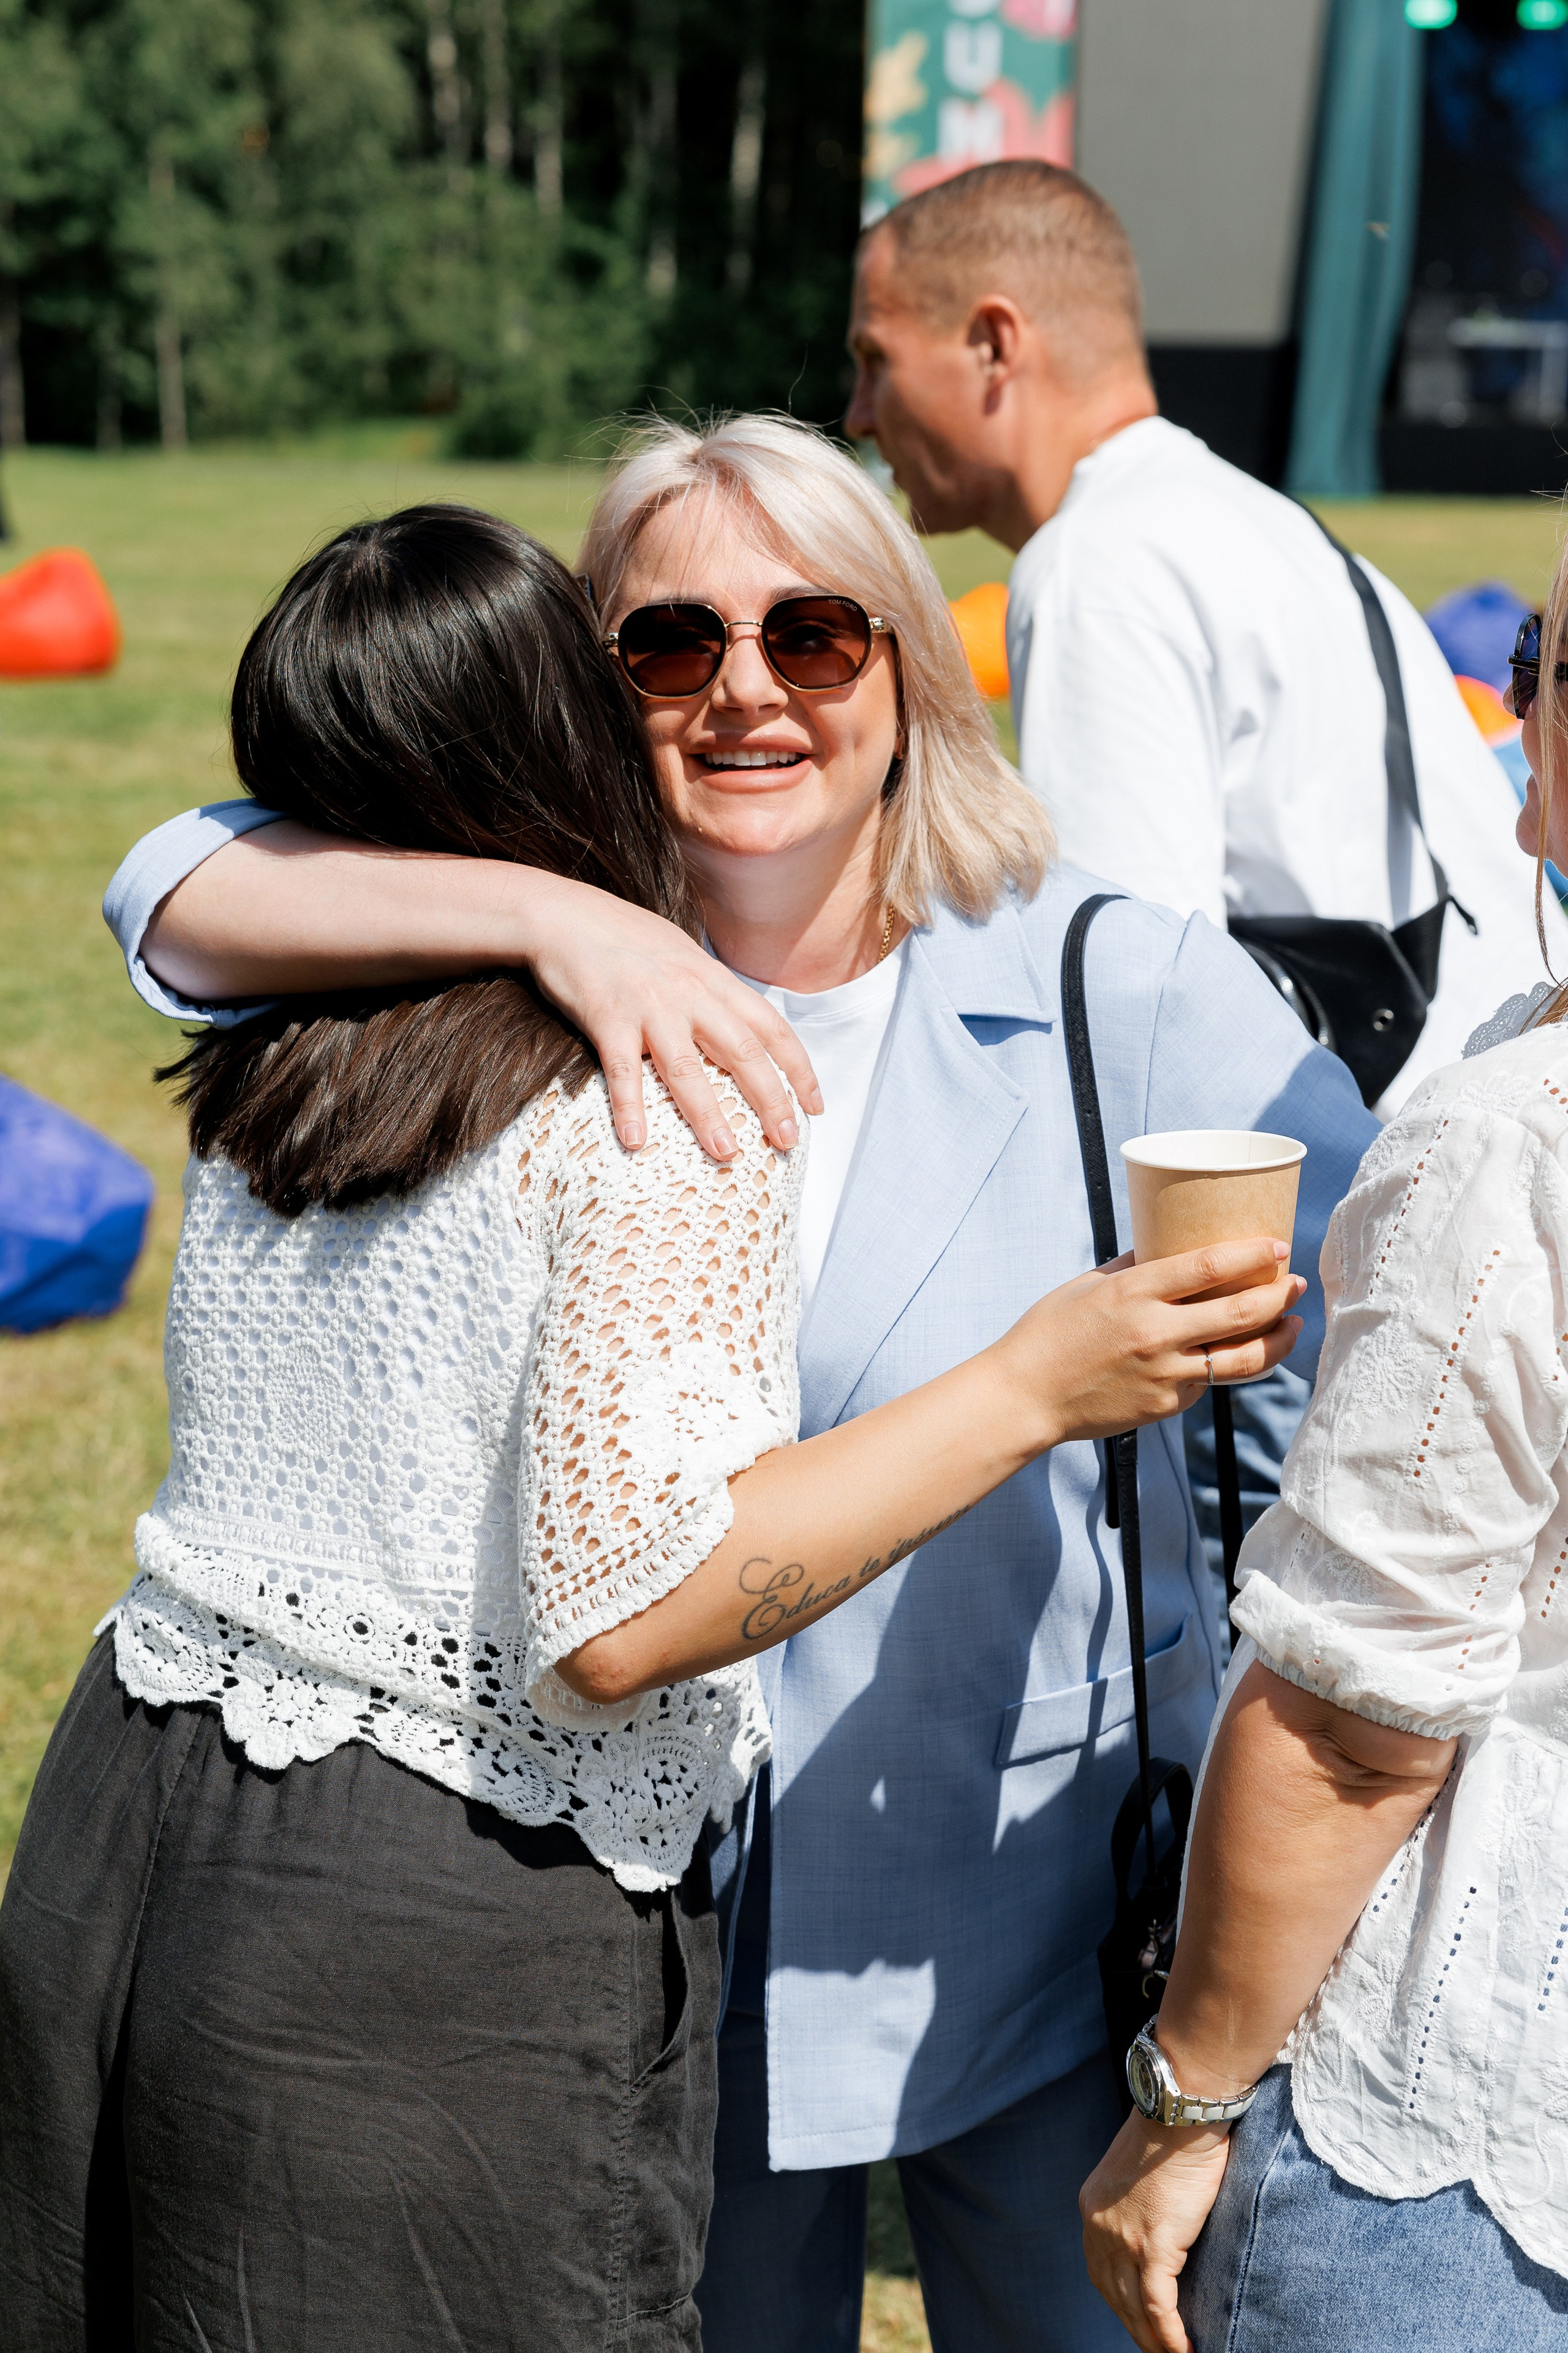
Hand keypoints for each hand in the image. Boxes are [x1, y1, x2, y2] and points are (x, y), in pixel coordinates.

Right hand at [522, 873, 822, 1158]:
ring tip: (727, 1154)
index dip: (798, 1069)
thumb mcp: (682, 954)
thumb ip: (710, 989)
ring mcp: (649, 1006)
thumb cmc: (623, 936)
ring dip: (709, 1115)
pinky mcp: (607, 1018)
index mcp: (713, 979)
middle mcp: (690, 993)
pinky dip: (630, 1108)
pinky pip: (623, 1071)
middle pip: (742, 1052)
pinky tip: (636, 1142)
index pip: (771, 1027)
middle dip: (771, 1100)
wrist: (563, 915)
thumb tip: (739, 1022)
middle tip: (786, 1141)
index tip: (814, 1107)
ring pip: (687, 1069)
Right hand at [996, 1238, 1305, 1451]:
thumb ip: (1133, 1267)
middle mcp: (1154, 1333)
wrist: (1025, 1396)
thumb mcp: (1088, 1286)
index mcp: (1133, 1293)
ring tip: (1293, 1324)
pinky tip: (1242, 1352)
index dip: (1252, 1255)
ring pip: (1243, 1359)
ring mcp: (1163, 1374)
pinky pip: (1210, 1381)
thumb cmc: (1049, 1333)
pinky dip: (1230, 1365)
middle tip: (1295, 1283)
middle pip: (1240, 1311)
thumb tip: (1170, 1247)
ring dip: (1278, 1339)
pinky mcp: (1165, 1405)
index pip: (1209, 1266)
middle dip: (1279, 1295)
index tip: (1277, 1247)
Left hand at [1080, 2111, 1230, 2352]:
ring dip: (1152, 2339)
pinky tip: (1183, 2351)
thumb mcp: (1139, 2169)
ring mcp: (1123, 2238)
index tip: (1135, 2319)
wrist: (1180, 2109)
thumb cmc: (1172, 2131)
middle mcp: (1099, 2225)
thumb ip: (1138, 2200)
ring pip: (1133, 2307)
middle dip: (1133, 2327)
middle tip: (1153, 2348)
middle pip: (1113, 2294)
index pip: (1099, 2268)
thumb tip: (1159, 2220)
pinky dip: (1169, 2335)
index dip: (1118, 2299)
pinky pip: (1158, 2305)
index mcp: (1093, 2206)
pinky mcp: (1153, 2245)